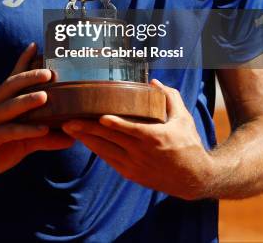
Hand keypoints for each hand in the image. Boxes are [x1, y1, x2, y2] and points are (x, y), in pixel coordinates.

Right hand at [0, 43, 73, 192]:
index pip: (12, 77)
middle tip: (49, 72)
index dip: (23, 61)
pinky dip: (25, 130)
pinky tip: (42, 130)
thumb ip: (45, 137)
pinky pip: (8, 132)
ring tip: (46, 95)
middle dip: (29, 76)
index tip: (36, 45)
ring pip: (8, 106)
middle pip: (11, 85)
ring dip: (27, 100)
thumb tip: (72, 137)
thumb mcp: (23, 142)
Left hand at [62, 79, 213, 199]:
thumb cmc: (189, 144)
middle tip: (68, 121)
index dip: (114, 124)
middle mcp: (142, 153)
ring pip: (105, 151)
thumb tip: (153, 82)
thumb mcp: (184, 119)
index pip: (131, 130)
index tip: (99, 116)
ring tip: (69, 129)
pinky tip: (85, 140)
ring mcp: (135, 166)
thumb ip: (170, 98)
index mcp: (156, 138)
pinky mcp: (131, 174)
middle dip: (87, 130)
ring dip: (87, 140)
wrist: (194, 179)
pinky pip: (109, 160)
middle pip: (110, 139)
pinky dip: (97, 149)